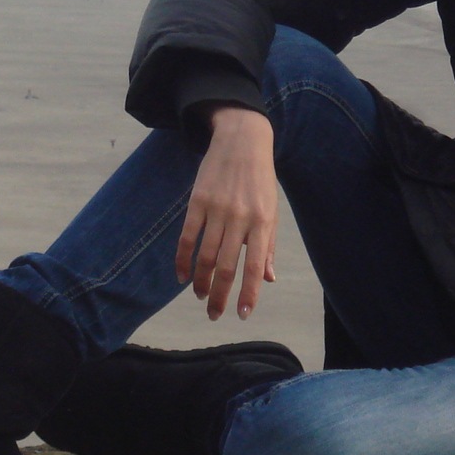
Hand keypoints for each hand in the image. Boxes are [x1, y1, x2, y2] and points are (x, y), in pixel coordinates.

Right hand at [175, 106, 277, 320]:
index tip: (242, 315)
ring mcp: (217, 210)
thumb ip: (269, 246)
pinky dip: (182, 261)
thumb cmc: (260, 181)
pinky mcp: (197, 202)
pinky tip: (182, 276)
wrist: (243, 140)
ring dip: (200, 282)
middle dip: (219, 296)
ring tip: (199, 296)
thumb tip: (268, 279)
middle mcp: (241, 218)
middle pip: (226, 267)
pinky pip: (187, 238)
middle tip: (214, 315)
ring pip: (204, 256)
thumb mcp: (272, 211)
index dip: (248, 293)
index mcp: (264, 222)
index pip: (255, 266)